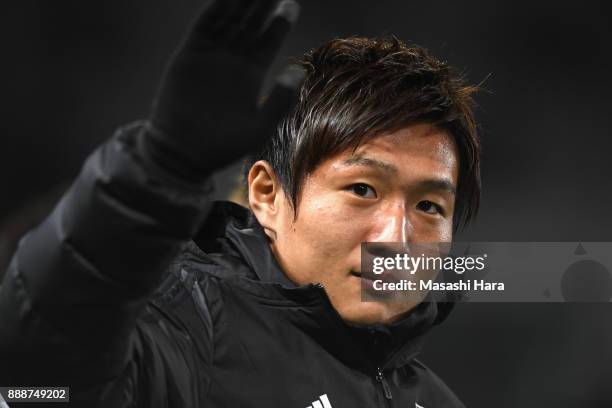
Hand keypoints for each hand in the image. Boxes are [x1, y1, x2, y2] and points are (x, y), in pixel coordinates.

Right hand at [148, 0, 300, 178]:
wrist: (183, 153)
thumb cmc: (223, 145)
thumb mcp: (259, 126)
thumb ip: (280, 99)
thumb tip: (300, 69)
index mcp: (251, 74)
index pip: (269, 39)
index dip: (280, 20)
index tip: (292, 4)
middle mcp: (233, 60)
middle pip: (251, 22)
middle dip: (263, 3)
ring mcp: (211, 55)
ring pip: (230, 18)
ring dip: (241, 1)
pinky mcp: (190, 55)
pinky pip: (205, 25)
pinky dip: (216, 8)